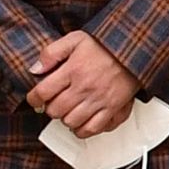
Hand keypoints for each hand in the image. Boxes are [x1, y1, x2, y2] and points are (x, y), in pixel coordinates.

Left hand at [26, 29, 140, 139]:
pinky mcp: (113, 109)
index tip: (34, 99)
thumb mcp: (75, 39)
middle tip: (54, 102)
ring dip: (65, 118)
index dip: (33, 98)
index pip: (43, 92)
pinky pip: (92, 129)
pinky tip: (80, 122)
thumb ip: (51, 53)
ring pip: (71, 122)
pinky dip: (82, 130)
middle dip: (50, 108)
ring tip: (68, 111)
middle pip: (55, 110)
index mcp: (73, 70)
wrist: (134, 51)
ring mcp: (99, 100)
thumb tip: (35, 69)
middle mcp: (85, 88)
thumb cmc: (105, 46)